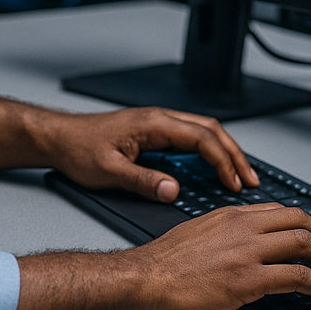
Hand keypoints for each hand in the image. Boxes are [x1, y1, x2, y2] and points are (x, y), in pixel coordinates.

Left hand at [42, 106, 257, 201]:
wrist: (59, 137)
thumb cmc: (79, 149)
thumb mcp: (109, 171)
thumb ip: (143, 181)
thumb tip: (173, 191)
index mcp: (153, 123)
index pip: (201, 138)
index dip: (223, 161)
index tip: (235, 184)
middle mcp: (159, 119)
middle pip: (210, 130)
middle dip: (234, 154)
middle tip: (251, 180)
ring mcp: (157, 124)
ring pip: (202, 131)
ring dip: (223, 151)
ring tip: (239, 176)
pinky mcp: (152, 133)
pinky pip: (189, 138)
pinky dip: (207, 152)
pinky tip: (212, 169)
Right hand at [129, 202, 310, 309]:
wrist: (144, 279)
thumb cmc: (162, 264)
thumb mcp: (196, 233)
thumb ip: (223, 233)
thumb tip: (241, 245)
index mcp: (230, 215)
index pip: (280, 211)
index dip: (307, 225)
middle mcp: (242, 227)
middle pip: (301, 222)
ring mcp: (246, 252)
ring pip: (306, 245)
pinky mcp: (248, 280)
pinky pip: (299, 278)